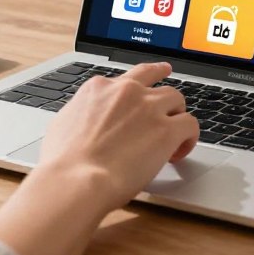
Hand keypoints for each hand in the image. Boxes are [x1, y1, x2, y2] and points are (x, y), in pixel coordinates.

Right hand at [37, 62, 198, 209]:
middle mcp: (127, 92)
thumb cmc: (63, 161)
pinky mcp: (166, 130)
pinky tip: (181, 150)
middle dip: (164, 92)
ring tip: (175, 135)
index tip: (154, 76)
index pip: (130, 76)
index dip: (145, 77)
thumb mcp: (63, 123)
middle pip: (157, 81)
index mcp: (100, 88)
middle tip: (172, 100)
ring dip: (176, 115)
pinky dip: (189, 137)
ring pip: (176, 99)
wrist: (76, 179)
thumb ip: (82, 113)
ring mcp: (149, 109)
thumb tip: (84, 120)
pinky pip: (190, 124)